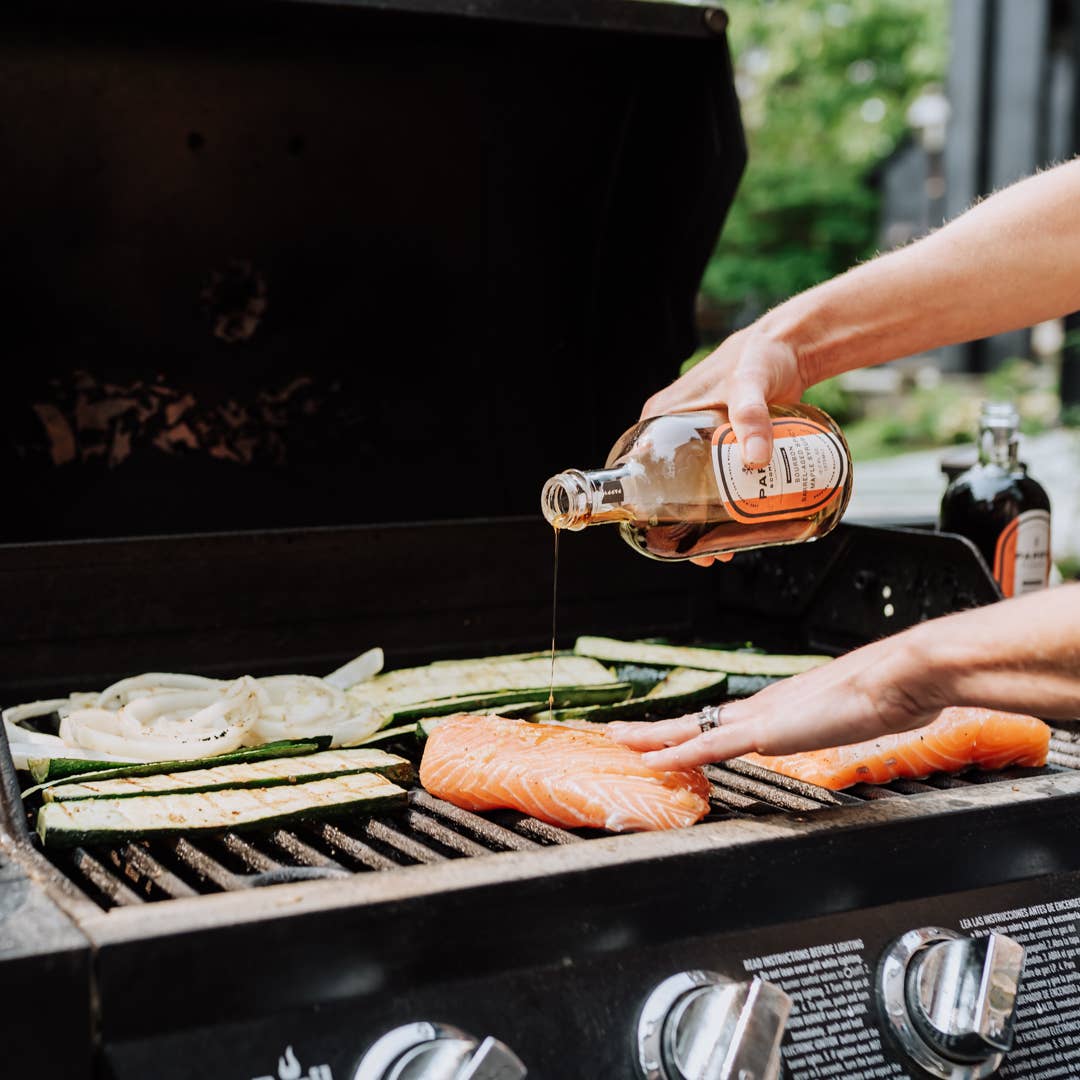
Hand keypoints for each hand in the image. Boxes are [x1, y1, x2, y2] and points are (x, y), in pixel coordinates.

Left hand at [607, 627, 945, 769]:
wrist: (903, 673)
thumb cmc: (891, 690)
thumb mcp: (861, 712)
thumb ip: (845, 718)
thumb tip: (854, 721)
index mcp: (783, 704)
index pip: (726, 720)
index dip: (695, 729)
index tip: (672, 734)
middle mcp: (764, 706)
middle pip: (697, 720)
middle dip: (656, 728)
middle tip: (620, 731)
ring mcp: (762, 717)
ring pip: (690, 728)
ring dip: (651, 736)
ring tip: (617, 739)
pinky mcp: (766, 731)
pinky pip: (708, 746)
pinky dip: (675, 753)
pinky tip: (650, 760)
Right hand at [641, 325, 809, 566]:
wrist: (792, 348)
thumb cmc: (762, 355)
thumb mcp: (751, 383)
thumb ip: (752, 415)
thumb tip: (755, 458)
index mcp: (662, 415)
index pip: (636, 465)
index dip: (643, 502)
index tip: (659, 531)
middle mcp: (676, 429)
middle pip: (666, 486)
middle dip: (680, 524)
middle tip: (702, 552)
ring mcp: (700, 439)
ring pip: (692, 489)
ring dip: (703, 521)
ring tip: (722, 548)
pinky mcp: (724, 446)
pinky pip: (715, 481)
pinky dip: (722, 504)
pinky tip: (740, 524)